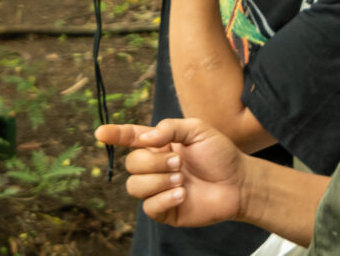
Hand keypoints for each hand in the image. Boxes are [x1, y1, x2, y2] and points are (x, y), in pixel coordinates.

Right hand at [96, 119, 245, 227]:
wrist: (239, 182)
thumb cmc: (220, 154)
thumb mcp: (197, 129)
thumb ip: (170, 128)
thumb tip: (144, 139)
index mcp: (160, 144)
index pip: (130, 138)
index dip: (114, 135)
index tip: (100, 133)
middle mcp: (155, 166)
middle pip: (131, 164)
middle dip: (153, 162)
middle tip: (179, 162)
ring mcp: (158, 189)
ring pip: (134, 186)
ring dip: (158, 181)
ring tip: (181, 178)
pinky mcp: (165, 211)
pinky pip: (148, 207)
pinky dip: (164, 199)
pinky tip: (182, 193)